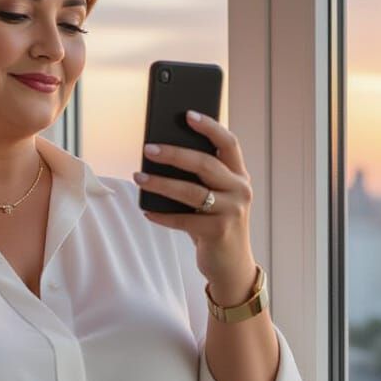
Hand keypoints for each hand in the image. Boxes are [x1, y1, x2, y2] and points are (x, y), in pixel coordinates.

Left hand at [134, 110, 257, 299]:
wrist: (231, 266)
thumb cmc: (215, 223)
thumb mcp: (214, 196)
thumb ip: (200, 177)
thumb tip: (160, 155)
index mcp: (239, 175)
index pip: (228, 142)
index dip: (210, 126)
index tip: (187, 114)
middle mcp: (240, 190)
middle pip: (206, 163)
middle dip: (174, 154)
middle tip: (148, 148)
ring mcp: (232, 211)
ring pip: (192, 191)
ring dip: (162, 183)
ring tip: (139, 176)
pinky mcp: (219, 232)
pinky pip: (184, 220)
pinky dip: (163, 215)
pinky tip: (146, 210)